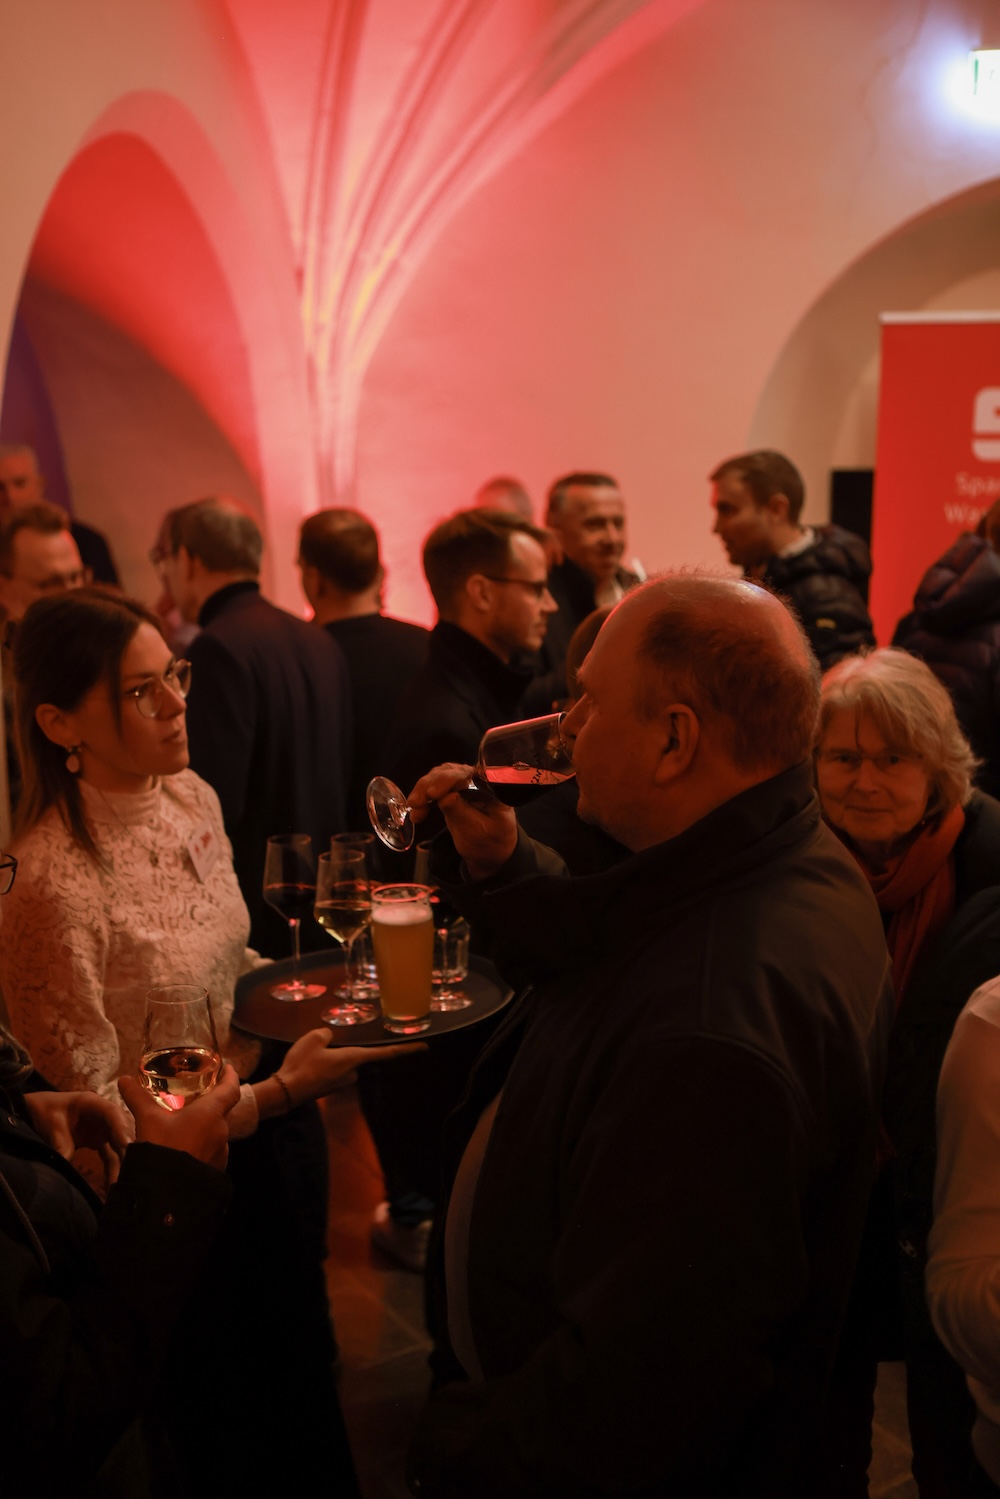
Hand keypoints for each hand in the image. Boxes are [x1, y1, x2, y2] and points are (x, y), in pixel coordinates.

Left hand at [23, 1090, 133, 1189]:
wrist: (40, 1113)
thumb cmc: (47, 1113)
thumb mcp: (53, 1127)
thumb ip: (62, 1146)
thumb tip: (67, 1169)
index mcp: (92, 1103)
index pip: (111, 1112)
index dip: (120, 1127)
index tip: (127, 1145)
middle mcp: (104, 1115)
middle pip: (122, 1129)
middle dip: (130, 1147)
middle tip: (135, 1167)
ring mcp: (105, 1128)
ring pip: (120, 1144)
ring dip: (123, 1162)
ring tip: (125, 1180)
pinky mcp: (101, 1140)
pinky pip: (111, 1154)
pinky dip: (113, 1168)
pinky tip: (114, 1183)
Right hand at [118, 1065, 241, 1171]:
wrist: (165, 1195)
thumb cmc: (161, 1148)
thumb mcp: (147, 1119)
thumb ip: (137, 1097)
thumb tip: (124, 1080)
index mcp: (212, 1113)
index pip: (231, 1089)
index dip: (230, 1076)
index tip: (226, 1068)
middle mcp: (222, 1132)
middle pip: (222, 1110)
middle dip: (210, 1103)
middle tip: (195, 1096)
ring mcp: (220, 1153)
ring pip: (215, 1132)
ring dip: (203, 1126)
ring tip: (185, 1123)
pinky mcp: (214, 1171)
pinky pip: (210, 1151)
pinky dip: (200, 1144)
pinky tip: (183, 1147)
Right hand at [275, 1027, 424, 1108]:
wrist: (285, 1092)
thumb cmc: (302, 1064)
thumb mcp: (314, 1038)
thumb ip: (327, 1034)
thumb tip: (329, 1038)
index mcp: (353, 1059)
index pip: (385, 1053)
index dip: (406, 1049)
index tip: (424, 1046)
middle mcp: (352, 1073)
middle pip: (353, 1054)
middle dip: (339, 1049)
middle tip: (318, 1048)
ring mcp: (341, 1083)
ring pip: (339, 1062)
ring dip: (327, 1057)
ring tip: (307, 1055)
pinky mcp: (330, 1088)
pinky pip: (329, 1070)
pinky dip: (319, 1065)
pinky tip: (305, 1064)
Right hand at [408, 763, 517, 879]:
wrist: (489, 853)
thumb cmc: (491, 842)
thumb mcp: (479, 831)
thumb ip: (462, 813)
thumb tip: (446, 797)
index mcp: (489, 786)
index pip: (468, 774)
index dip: (448, 779)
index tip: (434, 794)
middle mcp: (475, 780)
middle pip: (449, 772)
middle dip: (429, 785)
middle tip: (416, 803)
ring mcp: (461, 785)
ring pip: (437, 778)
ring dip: (422, 791)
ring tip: (414, 809)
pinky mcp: (450, 793)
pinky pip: (432, 789)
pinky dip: (422, 799)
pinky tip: (416, 814)